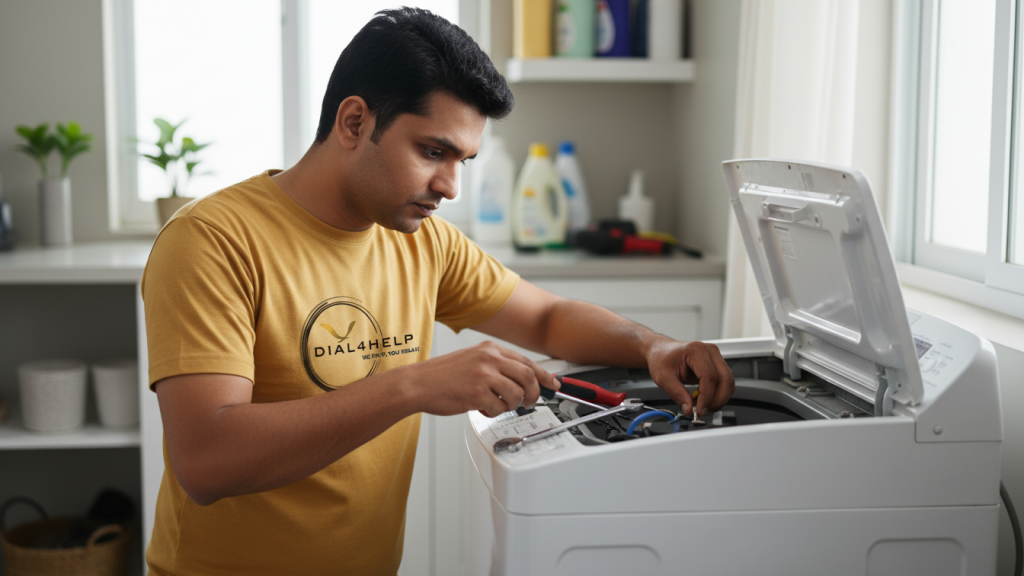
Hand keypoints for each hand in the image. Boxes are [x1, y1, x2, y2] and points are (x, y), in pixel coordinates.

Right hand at [404, 341, 558, 417]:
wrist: (417, 383)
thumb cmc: (442, 375)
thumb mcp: (472, 359)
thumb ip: (496, 365)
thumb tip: (523, 378)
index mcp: (489, 349)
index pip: (527, 361)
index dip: (544, 375)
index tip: (553, 384)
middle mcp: (489, 359)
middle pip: (529, 376)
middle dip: (534, 393)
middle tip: (529, 403)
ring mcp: (483, 375)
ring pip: (516, 394)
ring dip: (511, 405)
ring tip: (497, 406)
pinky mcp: (476, 393)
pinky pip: (498, 408)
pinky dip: (493, 412)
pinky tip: (480, 408)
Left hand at [646, 340, 734, 416]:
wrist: (661, 351)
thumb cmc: (661, 359)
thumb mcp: (663, 378)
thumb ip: (677, 394)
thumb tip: (689, 409)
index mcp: (696, 350)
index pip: (709, 376)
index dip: (707, 396)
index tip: (700, 410)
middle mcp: (709, 351)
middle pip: (725, 379)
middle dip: (717, 399)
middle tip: (704, 411)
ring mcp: (715, 356)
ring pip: (728, 381)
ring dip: (720, 398)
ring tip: (704, 406)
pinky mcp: (717, 364)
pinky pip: (724, 381)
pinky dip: (718, 394)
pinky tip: (706, 400)